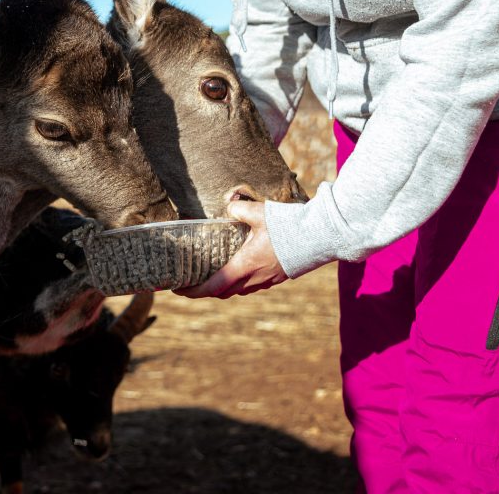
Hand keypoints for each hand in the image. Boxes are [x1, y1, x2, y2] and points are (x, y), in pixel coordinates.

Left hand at [173, 200, 287, 298]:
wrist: (320, 236)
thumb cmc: (288, 225)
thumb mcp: (258, 211)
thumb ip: (237, 208)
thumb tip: (229, 206)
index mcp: (245, 265)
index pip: (213, 286)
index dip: (193, 292)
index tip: (179, 291)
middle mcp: (254, 278)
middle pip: (223, 292)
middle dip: (206, 291)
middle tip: (192, 283)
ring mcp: (267, 281)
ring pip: (239, 291)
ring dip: (224, 288)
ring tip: (213, 277)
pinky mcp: (278, 278)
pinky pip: (253, 286)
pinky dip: (241, 283)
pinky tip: (240, 270)